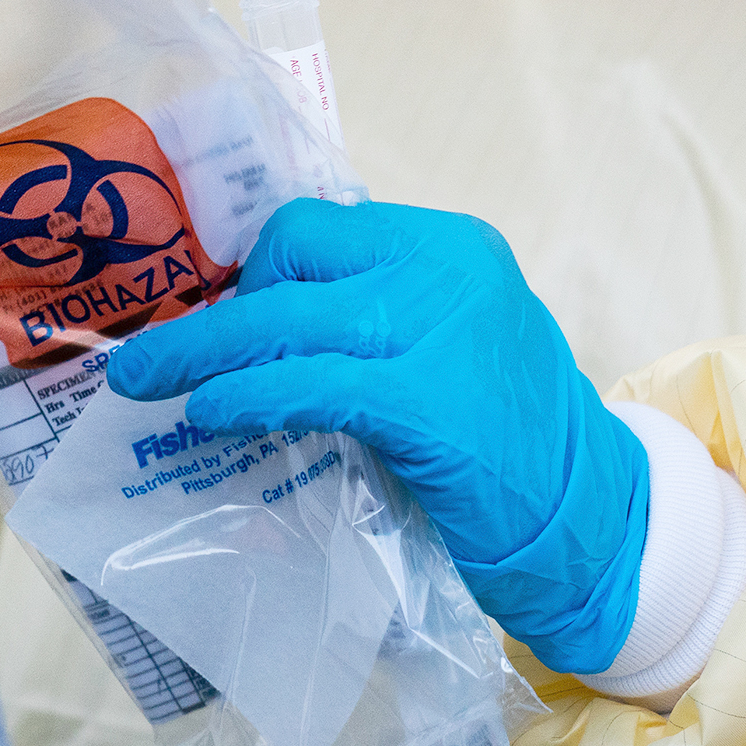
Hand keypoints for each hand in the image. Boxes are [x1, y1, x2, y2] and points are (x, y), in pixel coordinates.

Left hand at [108, 200, 648, 673]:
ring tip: (147, 383)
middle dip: (215, 310)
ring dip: (202, 351)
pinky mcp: (428, 400)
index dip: (255, 272)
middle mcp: (445, 267)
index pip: (320, 227)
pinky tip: (211, 413)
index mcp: (447, 245)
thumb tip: (256, 328)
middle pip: (294, 257)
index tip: (217, 318)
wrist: (598, 518)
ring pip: (287, 317)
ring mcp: (439, 327)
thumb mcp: (448, 345)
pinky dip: (249, 394)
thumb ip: (373, 318)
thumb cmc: (510, 443)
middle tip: (150, 357)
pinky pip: (310, 382)